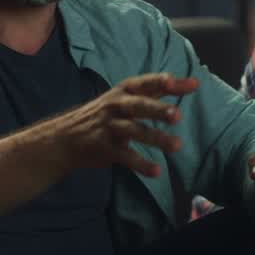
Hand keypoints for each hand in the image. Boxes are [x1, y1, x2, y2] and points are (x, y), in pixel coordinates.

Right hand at [45, 73, 198, 177]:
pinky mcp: (104, 148)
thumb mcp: (122, 98)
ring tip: (177, 146)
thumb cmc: (102, 115)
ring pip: (134, 131)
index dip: (165, 83)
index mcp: (123, 91)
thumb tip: (190, 84)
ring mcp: (109, 127)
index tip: (190, 84)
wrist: (64, 138)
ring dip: (156, 138)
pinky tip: (156, 171)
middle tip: (178, 115)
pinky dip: (141, 164)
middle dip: (158, 110)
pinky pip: (125, 156)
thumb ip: (153, 93)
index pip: (147, 84)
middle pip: (139, 106)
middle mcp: (115, 106)